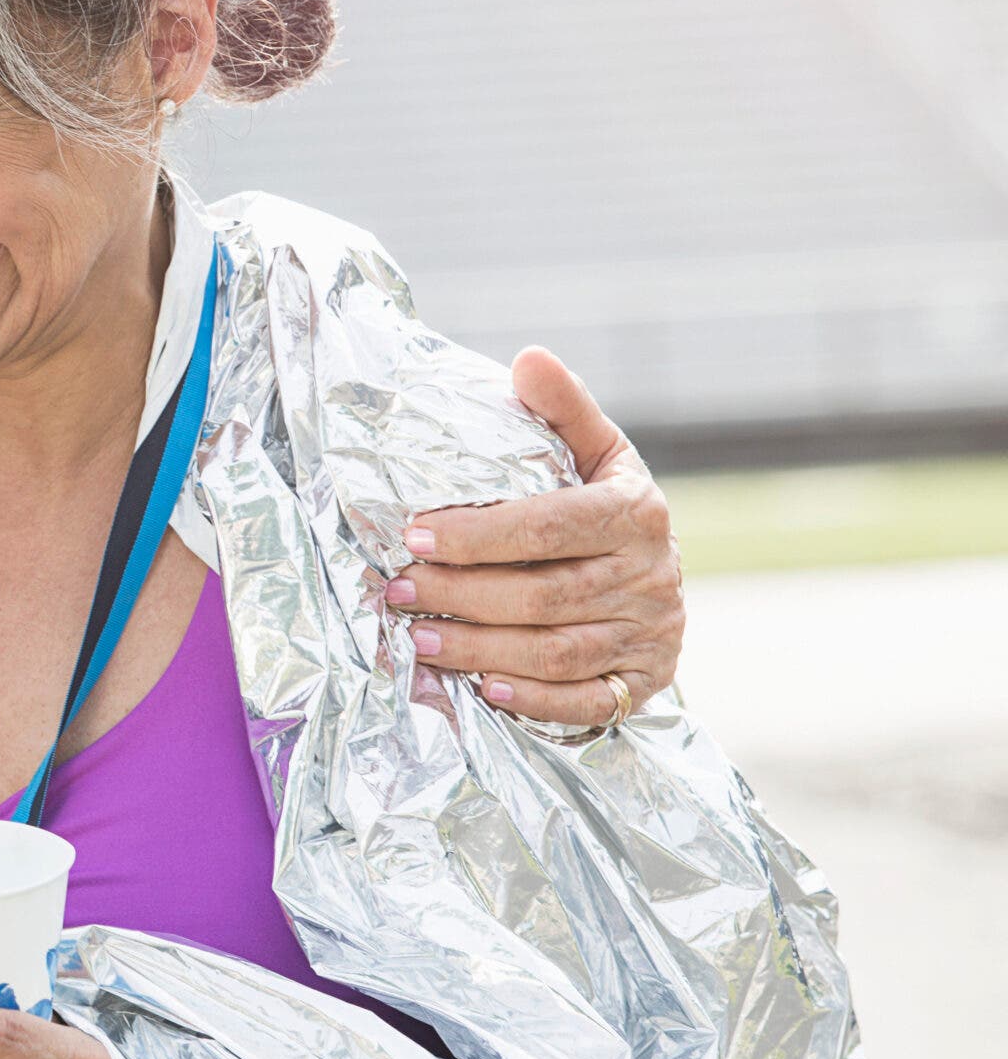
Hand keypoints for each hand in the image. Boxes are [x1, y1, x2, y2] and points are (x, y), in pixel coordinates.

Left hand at [383, 347, 683, 724]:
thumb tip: (529, 357)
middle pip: (542, 594)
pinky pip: (586, 701)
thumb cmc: (604, 505)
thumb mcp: (596, 452)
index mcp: (635, 510)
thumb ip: (562, 408)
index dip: (476, 535)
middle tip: (397, 590)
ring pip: (555, 651)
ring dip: (479, 648)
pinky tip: (483, 688)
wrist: (660, 572)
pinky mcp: (644, 681)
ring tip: (417, 639)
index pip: (546, 526)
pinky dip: (533, 699)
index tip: (412, 535)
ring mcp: (651, 633)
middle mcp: (650, 574)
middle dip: (460, 595)